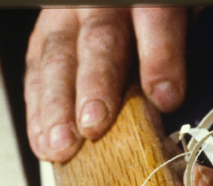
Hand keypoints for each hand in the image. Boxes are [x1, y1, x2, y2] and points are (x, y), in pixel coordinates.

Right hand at [24, 7, 187, 162]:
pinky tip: (43, 143)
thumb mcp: (176, 24)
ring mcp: (67, 19)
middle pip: (99, 40)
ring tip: (62, 146)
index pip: (156, 19)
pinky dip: (38, 112)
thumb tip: (173, 101)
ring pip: (58, 58)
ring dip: (58, 107)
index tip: (167, 98)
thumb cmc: (150, 22)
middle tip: (94, 124)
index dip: (160, 58)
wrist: (117, 5)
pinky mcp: (44, 39)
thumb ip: (175, 53)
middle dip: (96, 85)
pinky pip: (36, 74)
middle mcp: (104, 3)